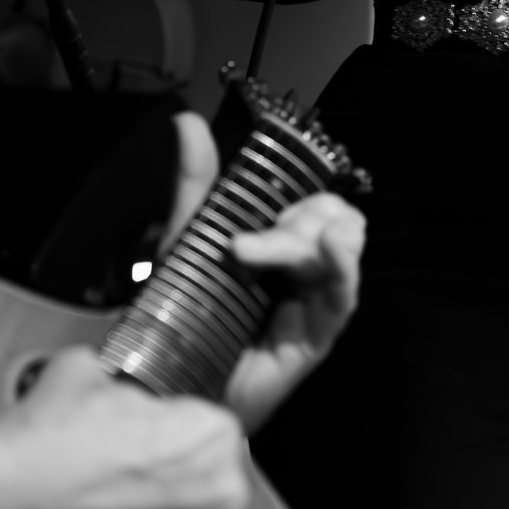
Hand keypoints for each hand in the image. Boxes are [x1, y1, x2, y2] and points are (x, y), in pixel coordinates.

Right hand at [0, 345, 251, 508]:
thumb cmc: (42, 447)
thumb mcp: (81, 372)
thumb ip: (117, 381)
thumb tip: (110, 387)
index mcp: (213, 435)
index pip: (206, 429)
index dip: (167, 432)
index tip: (139, 440)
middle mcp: (221, 496)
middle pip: (208, 482)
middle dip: (173, 478)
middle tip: (121, 477)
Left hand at [157, 112, 364, 431]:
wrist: (165, 387)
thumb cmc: (179, 321)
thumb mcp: (186, 243)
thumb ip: (196, 186)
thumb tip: (188, 121)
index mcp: (278, 245)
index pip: (315, 199)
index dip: (298, 190)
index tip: (258, 200)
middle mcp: (302, 271)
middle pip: (335, 216)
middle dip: (299, 214)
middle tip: (246, 243)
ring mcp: (313, 303)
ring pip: (344, 244)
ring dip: (303, 237)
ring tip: (258, 254)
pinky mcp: (315, 336)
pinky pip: (344, 293)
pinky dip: (342, 263)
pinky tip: (327, 246)